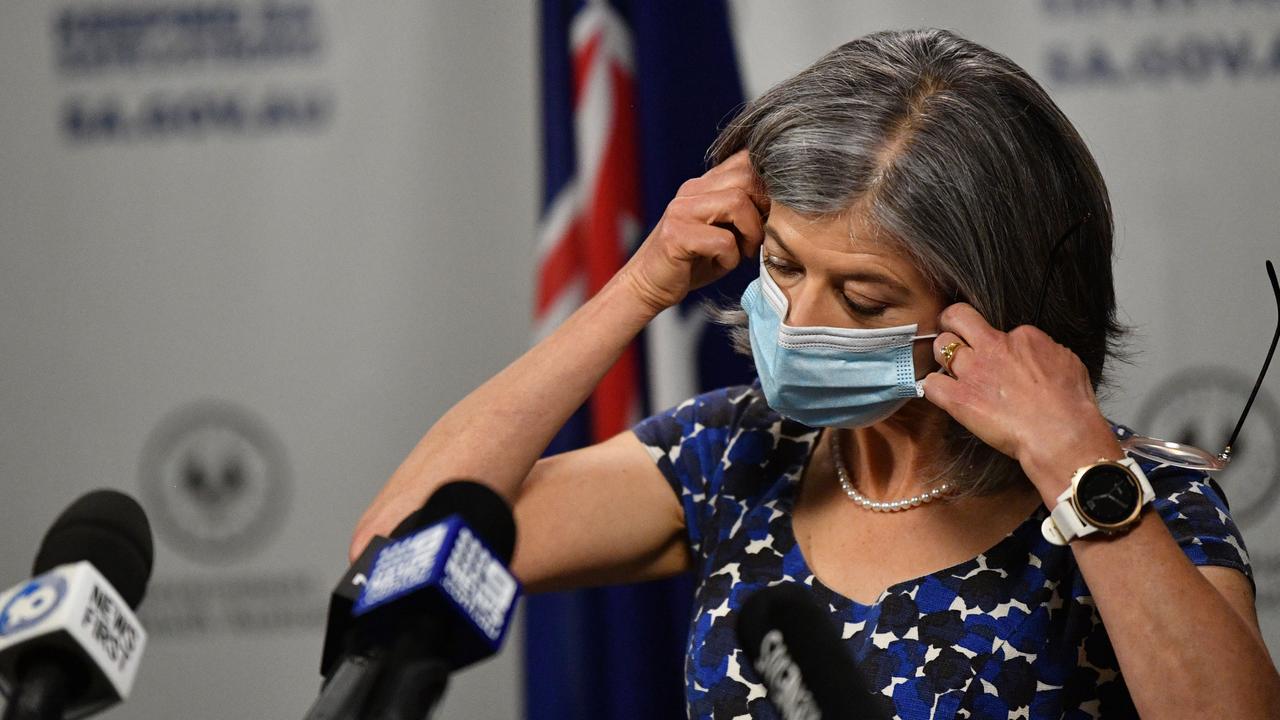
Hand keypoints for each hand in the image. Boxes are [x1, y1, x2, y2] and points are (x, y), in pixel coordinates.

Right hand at [619, 150, 768, 313]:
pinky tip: (722, 264)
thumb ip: (742, 211)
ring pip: (736, 202)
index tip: (769, 214)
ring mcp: (681, 211)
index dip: (767, 184)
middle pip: (746, 176)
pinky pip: (723, 240)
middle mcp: (691, 190)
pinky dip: (731, 257)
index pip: (745, 160)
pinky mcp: (675, 235)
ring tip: (744, 251)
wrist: (648, 284)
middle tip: (758, 236)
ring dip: (750, 233)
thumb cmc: (691, 261)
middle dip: (763, 209)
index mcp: (703, 184)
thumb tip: (783, 202)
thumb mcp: (721, 230)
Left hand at [920, 303, 1121, 495]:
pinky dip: (932, 388)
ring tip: (950, 369)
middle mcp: (993, 347)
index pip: (998, 327)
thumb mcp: (1067, 361)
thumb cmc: (1070, 405)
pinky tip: (943, 393)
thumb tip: (1032, 353)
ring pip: (939, 346)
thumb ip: (1043, 350)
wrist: (1061, 433)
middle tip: (951, 334)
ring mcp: (973, 371)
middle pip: (956, 317)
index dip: (997, 342)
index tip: (1000, 356)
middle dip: (950, 322)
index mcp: (1022, 337)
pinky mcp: (958, 398)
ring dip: (942, 357)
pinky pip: (929, 384)